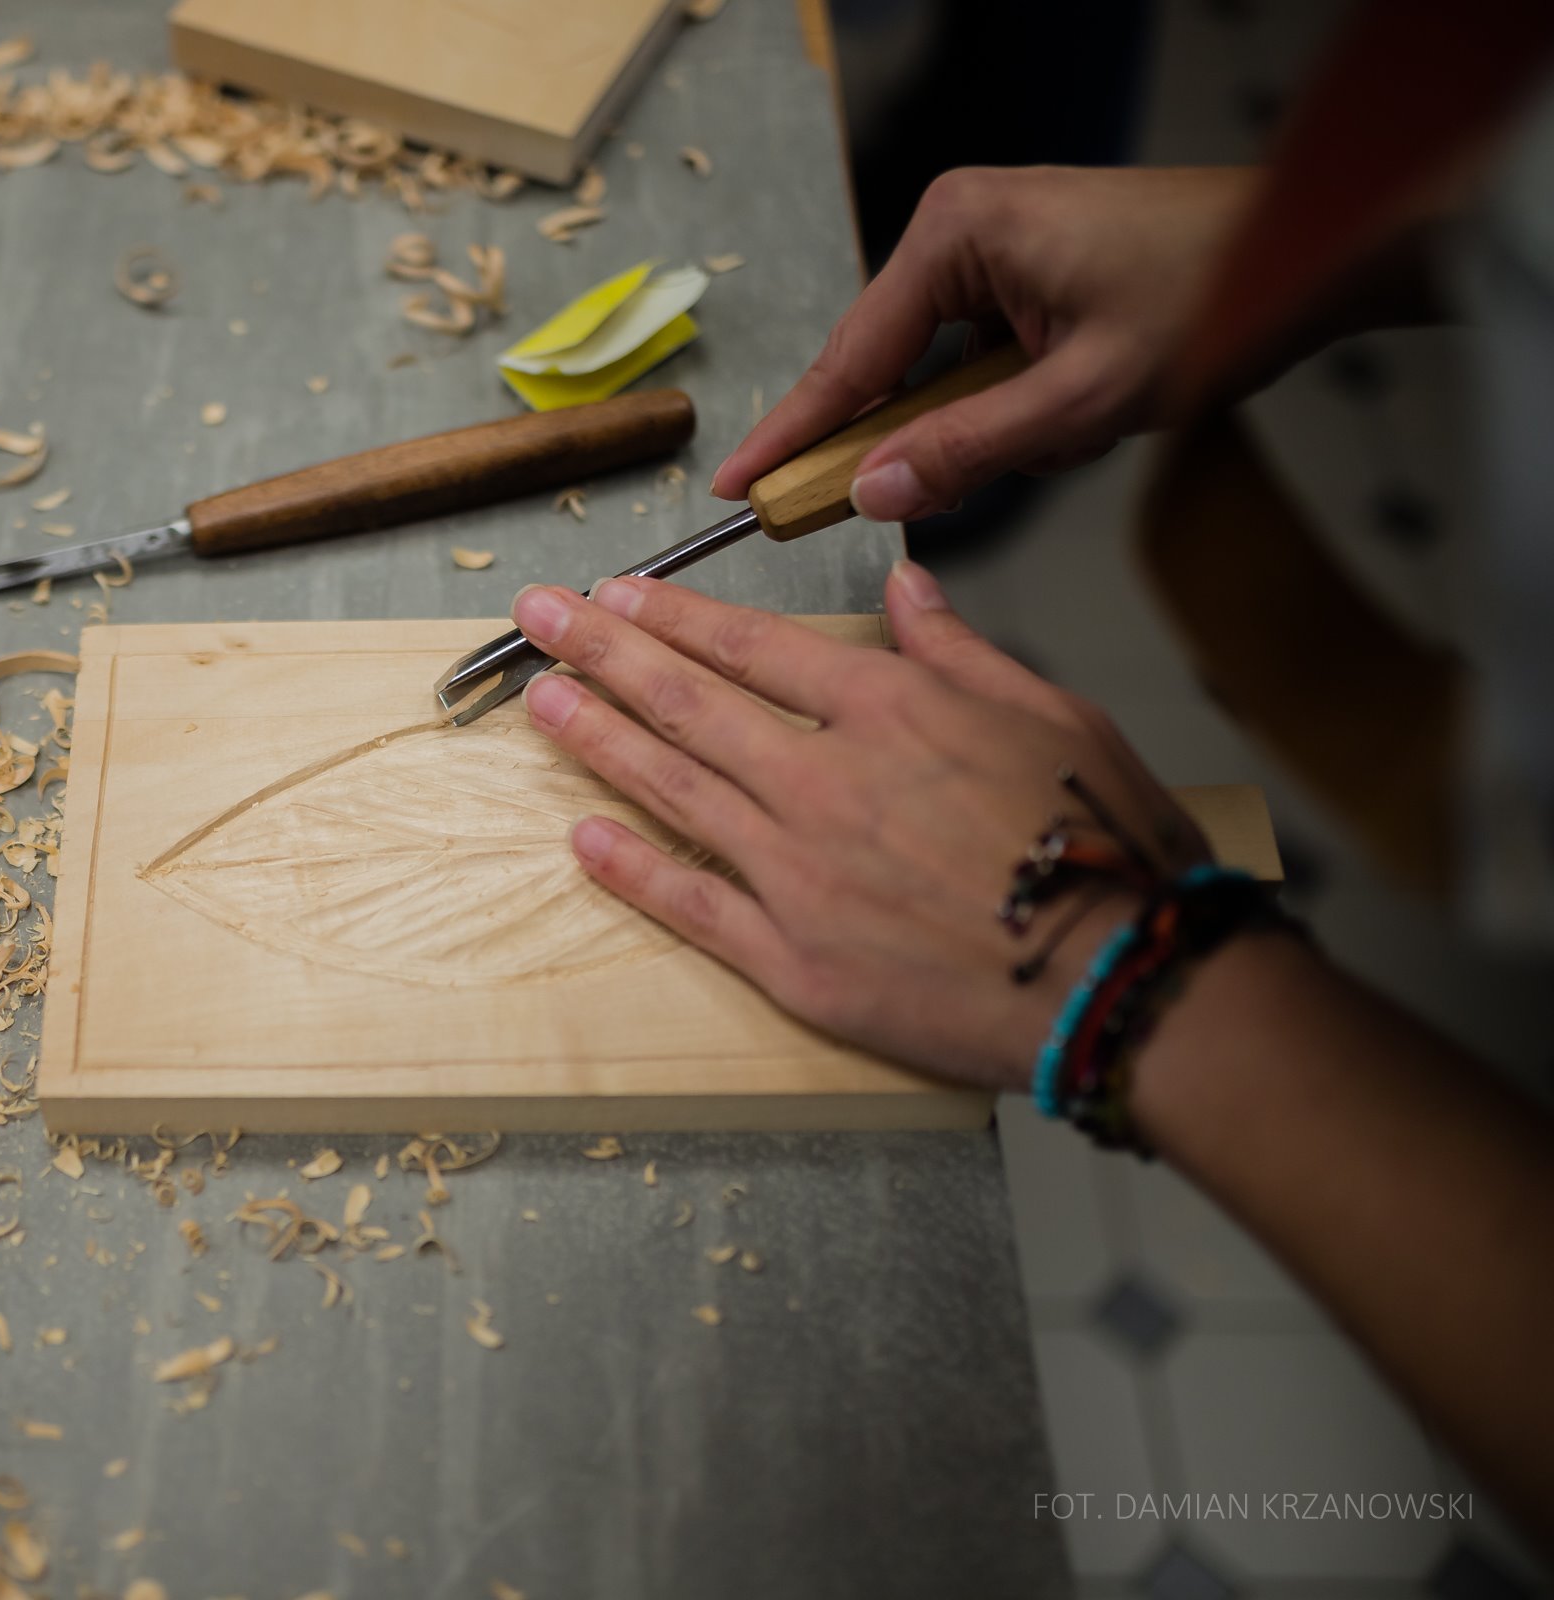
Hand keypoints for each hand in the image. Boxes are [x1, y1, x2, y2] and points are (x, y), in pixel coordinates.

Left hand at [508, 563, 1209, 1091]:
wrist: (1122, 980)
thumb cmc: (1105, 846)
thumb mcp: (1053, 714)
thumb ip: (959, 650)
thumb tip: (907, 584)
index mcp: (890, 710)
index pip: (753, 646)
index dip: (674, 615)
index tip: (618, 592)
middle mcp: (825, 779)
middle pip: (687, 701)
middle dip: (600, 650)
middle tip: (537, 618)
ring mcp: (798, 871)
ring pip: (672, 788)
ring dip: (596, 738)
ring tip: (540, 699)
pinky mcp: (792, 959)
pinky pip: (691, 904)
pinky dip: (631, 869)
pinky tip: (581, 839)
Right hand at [711, 166, 1258, 523]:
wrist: (1314, 251)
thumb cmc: (1210, 296)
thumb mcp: (1082, 397)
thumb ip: (966, 450)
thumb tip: (868, 493)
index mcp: (954, 234)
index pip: (849, 359)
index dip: (794, 435)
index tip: (737, 490)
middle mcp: (960, 231)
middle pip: (892, 370)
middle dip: (946, 433)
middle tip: (980, 469)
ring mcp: (995, 251)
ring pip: (947, 379)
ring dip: (1007, 423)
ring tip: (1091, 415)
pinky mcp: (1027, 276)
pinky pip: (988, 367)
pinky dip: (1031, 405)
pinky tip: (1094, 403)